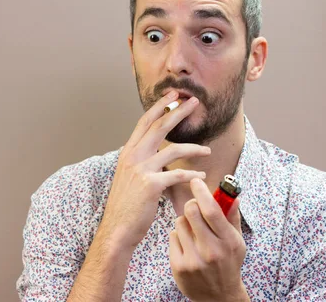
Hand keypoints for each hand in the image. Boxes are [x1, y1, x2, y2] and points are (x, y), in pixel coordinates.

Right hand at [98, 91, 210, 250]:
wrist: (117, 229)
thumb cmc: (126, 205)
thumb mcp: (128, 176)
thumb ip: (140, 160)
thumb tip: (154, 149)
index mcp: (128, 152)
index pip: (145, 122)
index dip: (159, 107)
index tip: (172, 96)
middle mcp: (133, 157)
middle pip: (160, 127)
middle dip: (178, 111)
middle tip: (194, 101)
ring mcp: (141, 169)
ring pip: (173, 149)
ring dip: (194, 148)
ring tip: (208, 151)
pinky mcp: (151, 185)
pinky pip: (177, 175)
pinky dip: (192, 175)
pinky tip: (202, 177)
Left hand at [169, 178, 249, 301]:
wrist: (219, 296)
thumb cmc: (229, 263)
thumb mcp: (238, 241)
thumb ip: (233, 218)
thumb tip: (232, 196)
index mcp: (227, 241)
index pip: (211, 210)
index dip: (201, 192)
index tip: (196, 181)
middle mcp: (210, 250)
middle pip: (191, 212)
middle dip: (192, 204)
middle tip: (195, 207)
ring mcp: (193, 259)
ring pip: (179, 222)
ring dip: (185, 222)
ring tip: (194, 232)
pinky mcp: (179, 266)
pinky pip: (172, 236)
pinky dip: (178, 236)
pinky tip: (187, 245)